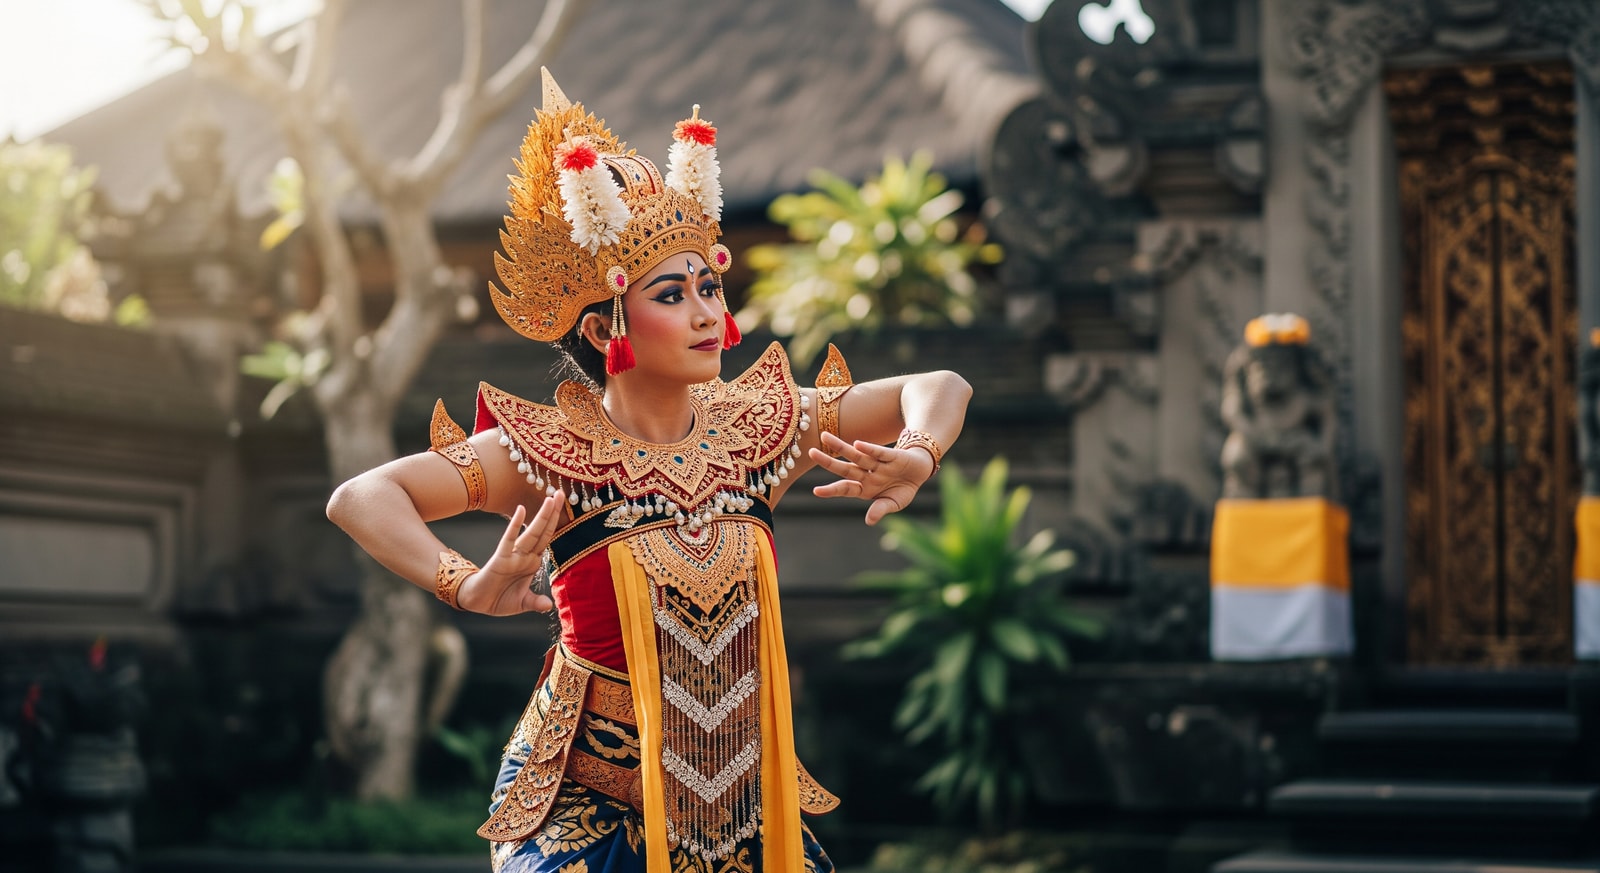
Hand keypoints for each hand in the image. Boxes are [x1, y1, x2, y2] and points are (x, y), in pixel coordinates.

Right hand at [458, 494, 564, 615]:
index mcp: (532, 562)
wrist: (477, 603)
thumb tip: (548, 605)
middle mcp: (525, 556)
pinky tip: (521, 510)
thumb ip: (535, 602)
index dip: (556, 523)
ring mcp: (514, 556)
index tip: (564, 506)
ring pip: (531, 533)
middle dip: (553, 513)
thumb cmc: (499, 599)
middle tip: (561, 492)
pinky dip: (515, 525)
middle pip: (543, 531)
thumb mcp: (523, 603)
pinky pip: (509, 540)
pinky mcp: (500, 559)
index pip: (547, 539)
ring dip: (541, 516)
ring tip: (550, 499)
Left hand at [808, 431, 934, 525]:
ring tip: (825, 436)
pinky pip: (879, 452)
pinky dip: (870, 449)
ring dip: (840, 447)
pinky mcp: (892, 456)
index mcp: (865, 488)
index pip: (845, 488)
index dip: (831, 490)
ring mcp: (878, 464)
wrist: (921, 471)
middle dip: (828, 462)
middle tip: (810, 452)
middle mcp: (867, 474)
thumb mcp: (894, 503)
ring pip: (856, 455)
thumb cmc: (903, 488)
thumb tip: (869, 521)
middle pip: (845, 468)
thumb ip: (881, 509)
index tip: (815, 491)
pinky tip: (857, 444)